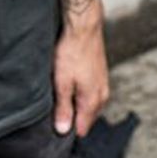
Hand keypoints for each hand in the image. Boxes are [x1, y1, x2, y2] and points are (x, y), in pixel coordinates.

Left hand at [53, 0, 109, 137]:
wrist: (84, 28)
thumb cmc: (72, 53)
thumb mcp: (62, 83)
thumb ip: (63, 108)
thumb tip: (63, 130)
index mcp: (92, 101)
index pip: (82, 129)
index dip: (67, 130)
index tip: (54, 126)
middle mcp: (102, 96)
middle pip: (86, 118)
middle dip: (72, 119)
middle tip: (54, 111)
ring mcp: (103, 85)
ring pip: (89, 106)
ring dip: (76, 105)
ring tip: (61, 97)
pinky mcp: (100, 75)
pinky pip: (91, 94)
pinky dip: (80, 94)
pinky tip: (70, 86)